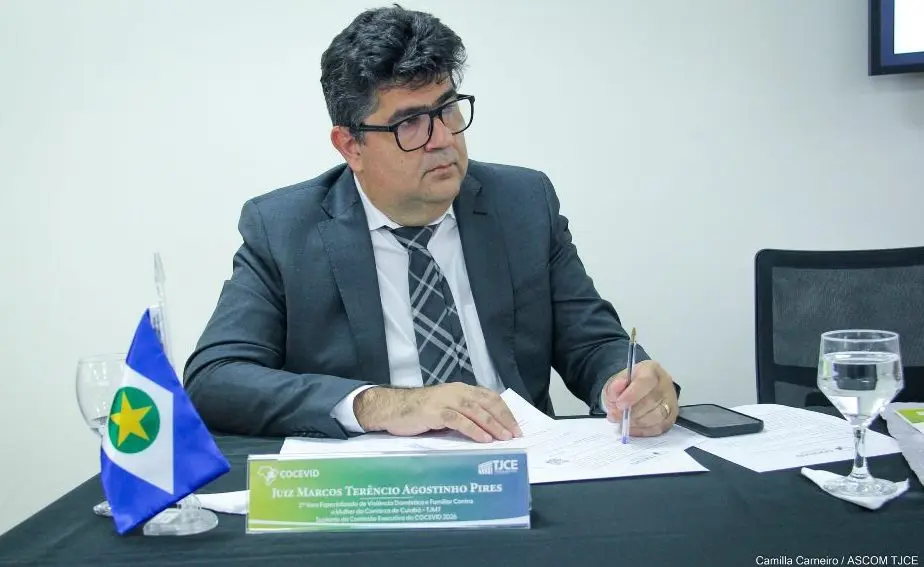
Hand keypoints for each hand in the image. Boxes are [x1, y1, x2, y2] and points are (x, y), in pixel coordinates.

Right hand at [353, 383, 522, 442]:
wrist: (391, 408)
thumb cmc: (419, 412)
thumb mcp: (446, 409)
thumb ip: (464, 414)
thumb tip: (488, 430)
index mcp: (461, 389)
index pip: (490, 398)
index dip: (504, 412)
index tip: (516, 426)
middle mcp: (456, 391)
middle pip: (486, 403)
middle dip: (503, 419)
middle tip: (515, 434)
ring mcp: (445, 400)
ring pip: (475, 411)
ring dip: (492, 425)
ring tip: (504, 438)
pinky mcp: (435, 411)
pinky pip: (459, 420)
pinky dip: (473, 429)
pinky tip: (483, 439)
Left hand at [602, 360, 677, 436]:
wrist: (638, 390)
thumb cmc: (628, 385)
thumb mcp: (617, 381)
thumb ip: (615, 385)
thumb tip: (617, 387)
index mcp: (651, 370)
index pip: (645, 382)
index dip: (632, 395)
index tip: (619, 404)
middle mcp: (665, 384)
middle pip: (652, 401)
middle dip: (632, 412)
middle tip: (616, 416)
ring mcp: (671, 401)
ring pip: (657, 417)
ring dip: (637, 422)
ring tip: (623, 421)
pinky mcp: (671, 416)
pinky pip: (659, 427)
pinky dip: (643, 430)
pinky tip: (632, 427)